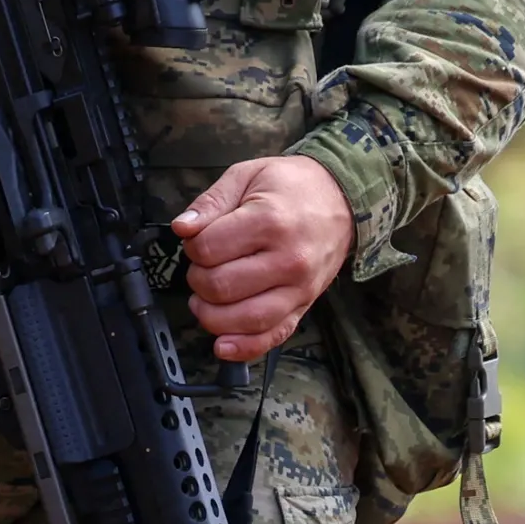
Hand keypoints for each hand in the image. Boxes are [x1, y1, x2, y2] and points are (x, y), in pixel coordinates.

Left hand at [172, 156, 354, 362]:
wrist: (342, 198)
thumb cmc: (291, 186)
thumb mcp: (247, 176)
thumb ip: (210, 202)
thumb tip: (182, 228)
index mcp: (270, 222)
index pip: (207, 250)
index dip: (192, 247)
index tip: (199, 240)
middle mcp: (288, 260)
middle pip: (220, 287)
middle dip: (198, 279)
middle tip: (204, 266)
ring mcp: (300, 288)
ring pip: (243, 319)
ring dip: (211, 315)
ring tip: (206, 298)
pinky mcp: (305, 306)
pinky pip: (273, 336)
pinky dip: (244, 347)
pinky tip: (222, 345)